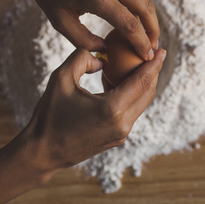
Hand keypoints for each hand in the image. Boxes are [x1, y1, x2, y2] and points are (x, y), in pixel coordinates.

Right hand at [20, 48, 165, 172]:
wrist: (42, 153)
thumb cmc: (49, 116)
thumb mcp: (61, 78)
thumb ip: (82, 58)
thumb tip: (103, 57)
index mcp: (112, 109)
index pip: (142, 81)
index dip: (154, 64)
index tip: (161, 50)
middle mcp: (122, 124)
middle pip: (147, 93)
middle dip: (153, 72)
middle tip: (154, 54)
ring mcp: (121, 134)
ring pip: (141, 104)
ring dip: (142, 84)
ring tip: (138, 66)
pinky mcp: (117, 139)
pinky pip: (131, 112)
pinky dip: (131, 96)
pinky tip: (120, 83)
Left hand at [23, 0, 159, 60]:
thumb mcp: (60, 21)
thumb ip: (83, 40)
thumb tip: (104, 49)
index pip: (130, 25)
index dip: (142, 43)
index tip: (147, 56)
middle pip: (146, 8)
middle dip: (154, 30)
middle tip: (153, 46)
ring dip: (145, 17)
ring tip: (142, 34)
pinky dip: (134, 4)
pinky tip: (128, 16)